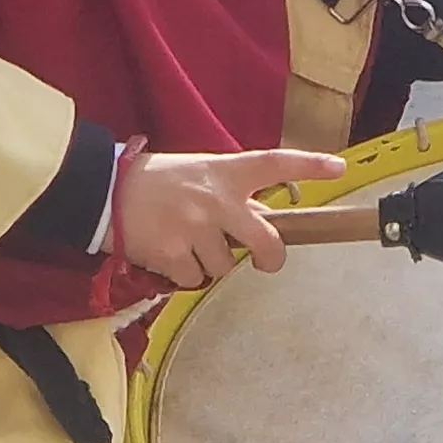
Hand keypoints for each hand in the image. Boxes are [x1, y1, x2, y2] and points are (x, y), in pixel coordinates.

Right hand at [114, 147, 347, 287]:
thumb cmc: (158, 182)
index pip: (273, 163)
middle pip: (266, 240)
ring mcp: (194, 227)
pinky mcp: (173, 253)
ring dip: (209, 263)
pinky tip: (167, 254)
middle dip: (271, 258)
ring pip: (225, 267)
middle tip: (264, 262)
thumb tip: (263, 223)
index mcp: (224, 172)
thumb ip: (231, 195)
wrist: (104, 191)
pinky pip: (195, 279)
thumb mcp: (199, 175)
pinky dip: (183, 274)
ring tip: (185, 244)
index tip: (337, 169)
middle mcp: (215, 198)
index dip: (309, 165)